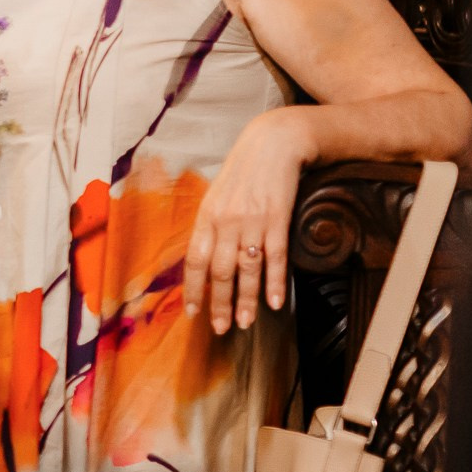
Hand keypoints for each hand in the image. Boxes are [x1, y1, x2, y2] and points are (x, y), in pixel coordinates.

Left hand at [182, 109, 312, 333]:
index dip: (193, 289)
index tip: (193, 313)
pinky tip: (275, 302)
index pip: (194, 261)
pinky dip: (275, 282)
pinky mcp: (278, 219)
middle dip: (219, 304)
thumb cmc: (243, 172)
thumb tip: (203, 257)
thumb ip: (210, 226)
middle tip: (220, 328)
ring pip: (246, 269)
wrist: (273, 143)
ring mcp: (252, 222)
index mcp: (206, 218)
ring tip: (244, 323)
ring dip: (245, 300)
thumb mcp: (216, 196)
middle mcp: (226, 222)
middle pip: (220, 272)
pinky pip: (275, 257)